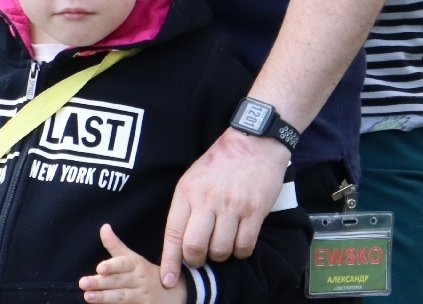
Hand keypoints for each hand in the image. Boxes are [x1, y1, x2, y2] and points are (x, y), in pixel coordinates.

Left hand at [81, 224, 186, 303]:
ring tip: (88, 297)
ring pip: (122, 297)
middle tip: (83, 283)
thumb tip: (104, 227)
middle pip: (119, 281)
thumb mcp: (134, 259)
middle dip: (101, 283)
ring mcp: (142, 297)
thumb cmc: (148, 275)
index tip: (100, 268)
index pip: (124, 264)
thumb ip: (116, 246)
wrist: (174, 296)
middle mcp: (139, 280)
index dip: (112, 266)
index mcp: (137, 265)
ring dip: (104, 297)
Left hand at [160, 129, 288, 285]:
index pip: (173, 233)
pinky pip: (244, 246)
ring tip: (222, 245)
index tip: (167, 280)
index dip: (170, 261)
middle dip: (196, 261)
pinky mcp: (255, 210)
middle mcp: (207, 200)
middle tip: (201, 257)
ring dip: (220, 255)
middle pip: (194, 247)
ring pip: (220, 250)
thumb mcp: (193, 177)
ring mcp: (232, 206)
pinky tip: (239, 242)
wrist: (254, 141)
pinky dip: (241, 251)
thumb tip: (179, 243)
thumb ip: (186, 207)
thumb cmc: (221, 162)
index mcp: (188, 191)